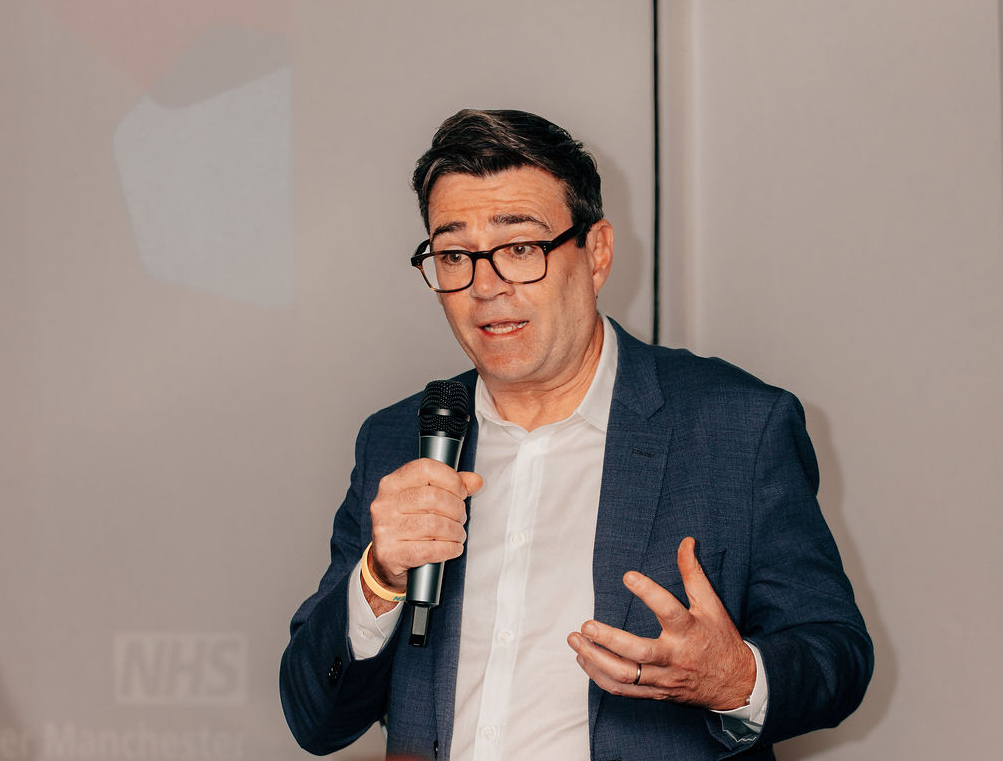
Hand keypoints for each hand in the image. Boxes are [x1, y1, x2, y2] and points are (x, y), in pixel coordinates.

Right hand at [368, 458, 481, 593]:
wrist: (385, 561)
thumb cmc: (408, 525)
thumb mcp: (424, 500)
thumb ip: (450, 486)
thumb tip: (474, 481)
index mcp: (392, 484)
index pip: (426, 469)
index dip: (451, 479)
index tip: (461, 492)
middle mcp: (384, 504)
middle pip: (433, 497)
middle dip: (456, 509)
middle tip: (461, 518)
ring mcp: (384, 529)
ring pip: (434, 524)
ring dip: (455, 531)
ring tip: (457, 534)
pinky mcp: (390, 554)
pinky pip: (430, 550)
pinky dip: (449, 549)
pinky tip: (452, 548)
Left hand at [567, 537, 754, 710]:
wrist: (735, 685)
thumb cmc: (720, 639)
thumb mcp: (712, 605)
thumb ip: (694, 573)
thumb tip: (685, 541)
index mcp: (690, 631)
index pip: (668, 610)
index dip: (648, 592)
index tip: (627, 575)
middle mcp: (675, 657)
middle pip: (639, 653)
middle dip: (609, 640)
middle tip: (586, 625)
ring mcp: (663, 678)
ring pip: (625, 675)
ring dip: (595, 659)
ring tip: (574, 640)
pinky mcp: (655, 693)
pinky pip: (623, 690)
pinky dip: (599, 677)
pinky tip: (584, 659)